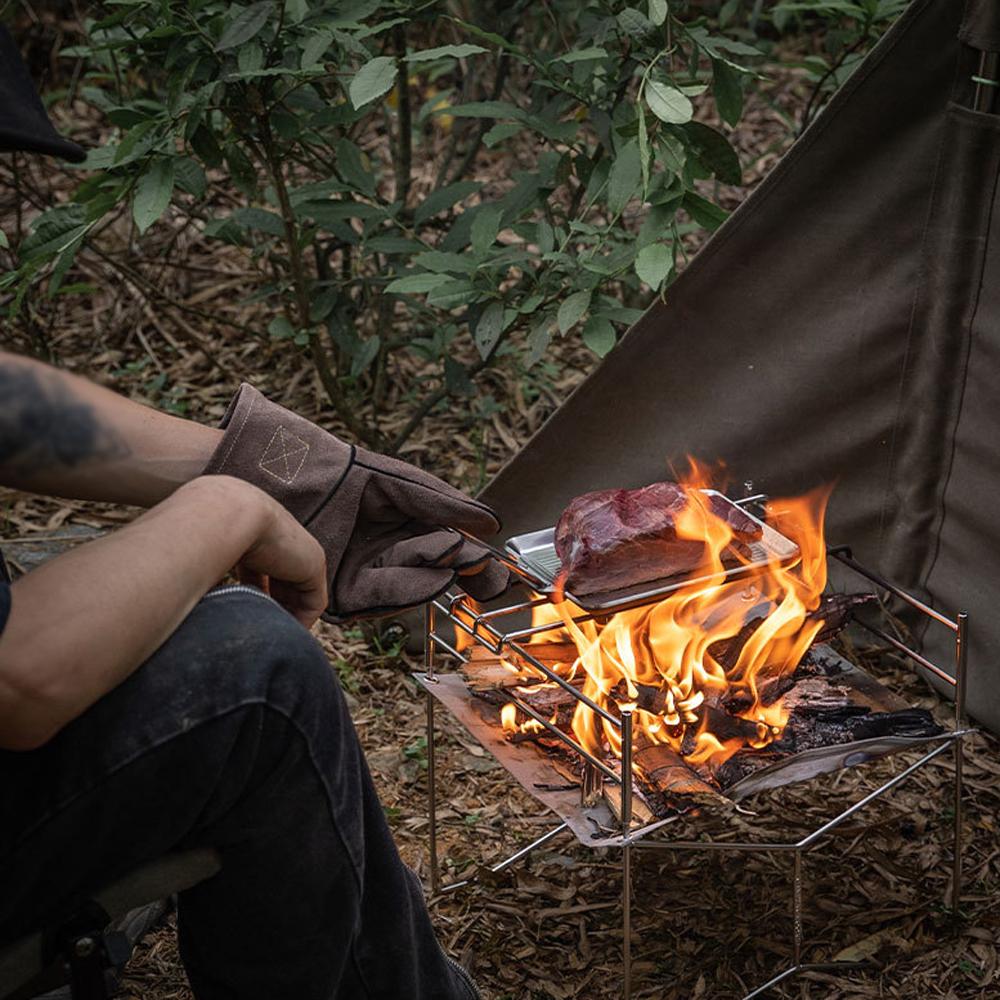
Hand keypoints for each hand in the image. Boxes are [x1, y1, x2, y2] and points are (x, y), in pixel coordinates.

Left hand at [204, 385, 508, 618]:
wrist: (260, 473)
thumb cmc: (319, 463)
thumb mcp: (389, 478)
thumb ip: (439, 500)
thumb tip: (490, 520)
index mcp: (395, 515)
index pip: (444, 539)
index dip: (474, 555)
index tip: (502, 567)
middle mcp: (381, 546)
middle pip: (434, 565)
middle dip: (466, 574)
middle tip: (499, 583)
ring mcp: (360, 568)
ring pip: (412, 582)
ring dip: (441, 576)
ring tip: (470, 568)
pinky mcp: (338, 588)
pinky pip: (381, 595)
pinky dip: (410, 590)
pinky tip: (438, 578)